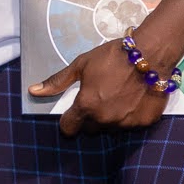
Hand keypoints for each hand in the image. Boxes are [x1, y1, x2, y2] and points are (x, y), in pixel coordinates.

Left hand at [26, 37, 168, 137]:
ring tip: (116, 97)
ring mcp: (127, 123)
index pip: (69, 127)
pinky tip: (132, 99)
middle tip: (97, 99)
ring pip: (111, 128)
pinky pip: (131, 125)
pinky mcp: (145, 122)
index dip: (68, 121)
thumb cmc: (112, 57)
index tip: (72, 113)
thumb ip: (57, 82)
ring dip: (110, 118)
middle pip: (90, 129)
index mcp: (86, 106)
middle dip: (89, 118)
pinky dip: (130, 116)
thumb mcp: (80, 65)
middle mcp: (105, 119)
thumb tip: (33, 91)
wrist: (150, 53)